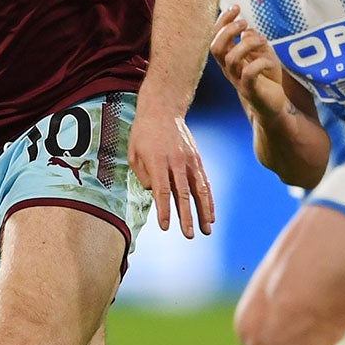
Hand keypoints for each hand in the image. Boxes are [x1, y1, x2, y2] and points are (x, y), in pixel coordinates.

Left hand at [127, 100, 214, 239]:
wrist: (163, 110)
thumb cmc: (143, 133)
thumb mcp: (134, 152)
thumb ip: (142, 175)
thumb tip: (153, 192)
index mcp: (157, 161)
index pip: (162, 190)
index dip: (164, 209)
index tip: (166, 226)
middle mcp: (176, 162)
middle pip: (183, 193)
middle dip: (186, 216)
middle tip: (189, 234)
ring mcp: (190, 161)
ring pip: (199, 190)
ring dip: (204, 211)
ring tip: (206, 229)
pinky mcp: (197, 160)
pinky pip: (205, 182)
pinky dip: (209, 199)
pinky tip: (211, 214)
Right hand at [209, 6, 291, 118]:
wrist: (274, 105)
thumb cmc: (266, 77)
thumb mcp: (262, 53)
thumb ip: (253, 40)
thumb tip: (247, 30)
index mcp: (229, 58)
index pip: (216, 37)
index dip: (222, 21)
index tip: (236, 8)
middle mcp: (229, 69)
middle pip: (216, 48)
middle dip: (228, 31)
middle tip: (244, 23)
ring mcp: (238, 80)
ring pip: (231, 59)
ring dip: (247, 44)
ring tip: (261, 41)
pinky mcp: (250, 90)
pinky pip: (249, 73)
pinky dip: (260, 62)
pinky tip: (269, 61)